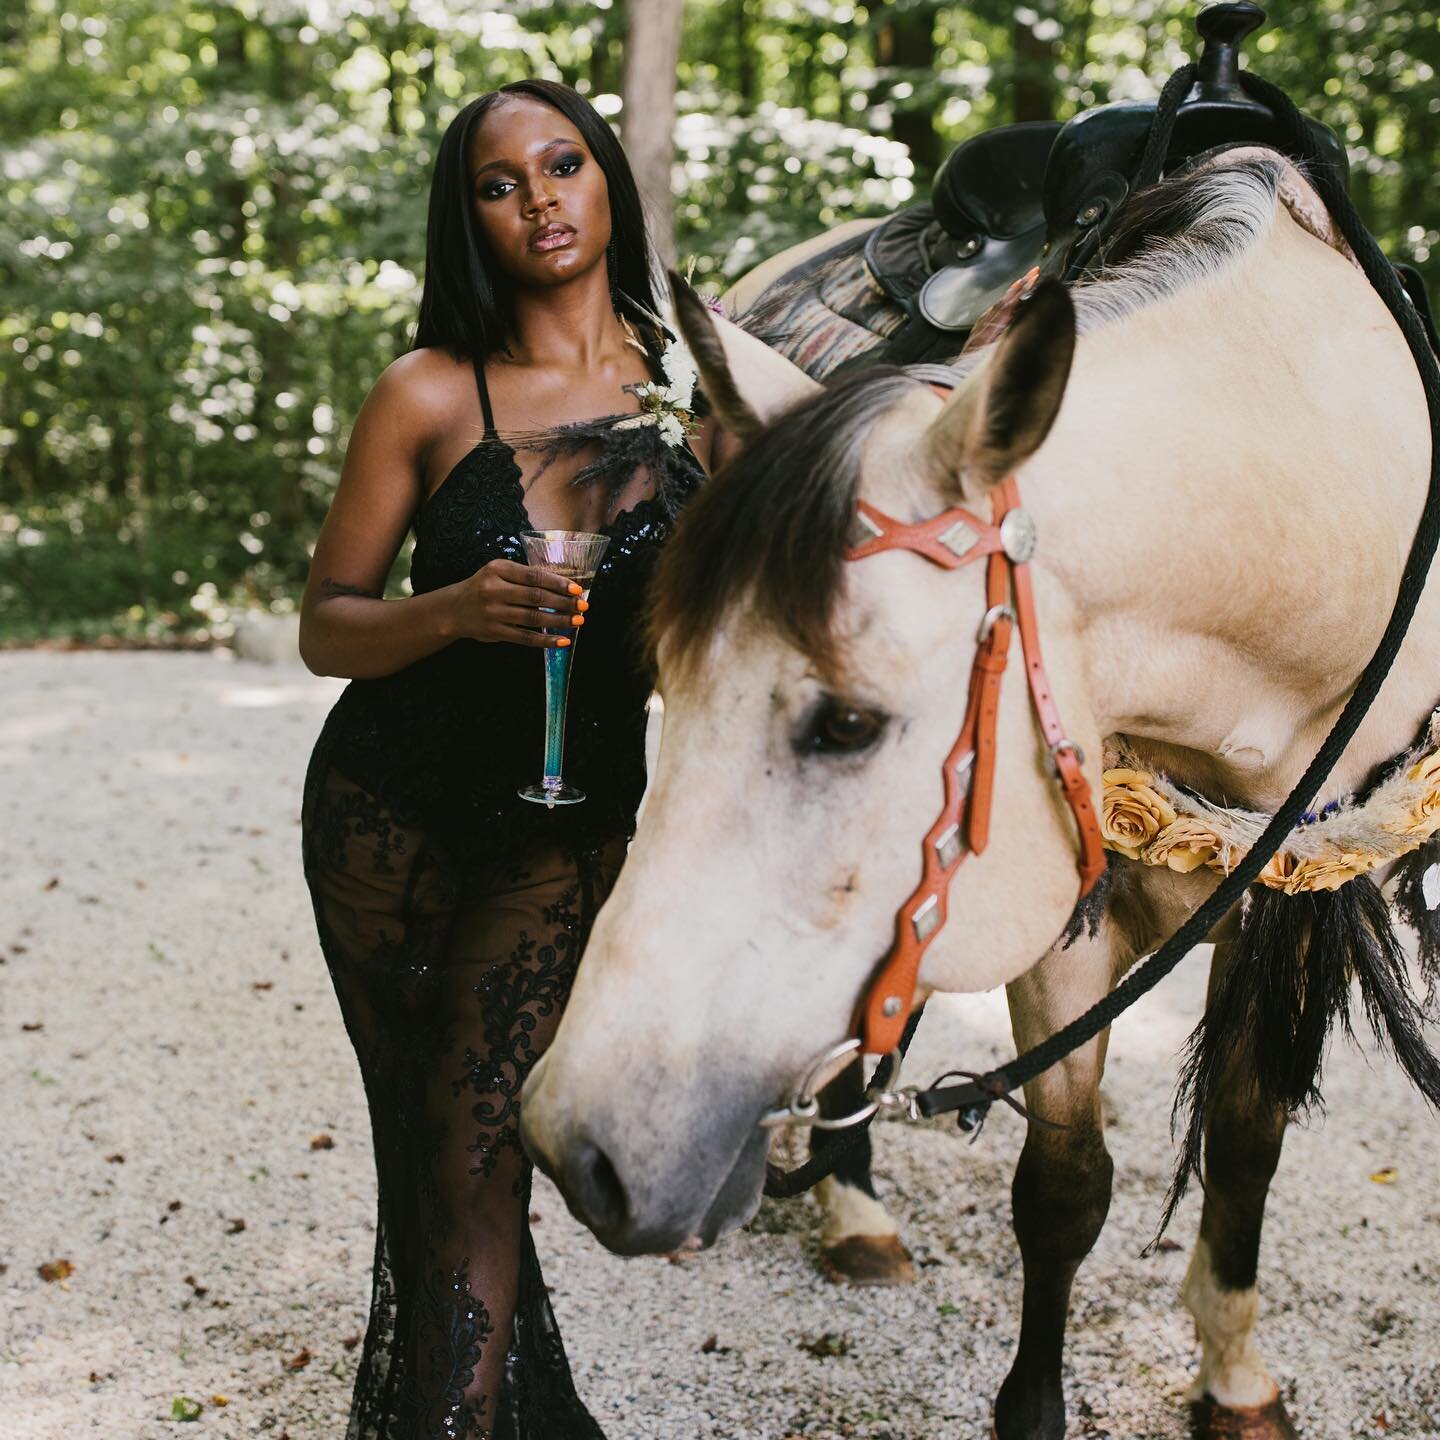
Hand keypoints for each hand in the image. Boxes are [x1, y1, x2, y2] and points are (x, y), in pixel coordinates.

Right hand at [447, 559, 587, 647]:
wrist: (453, 609)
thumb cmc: (484, 587)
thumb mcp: (498, 572)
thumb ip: (523, 576)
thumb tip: (561, 585)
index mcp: (498, 569)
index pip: (534, 576)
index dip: (557, 583)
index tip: (576, 589)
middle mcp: (494, 590)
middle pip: (536, 597)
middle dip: (563, 602)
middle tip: (583, 606)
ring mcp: (494, 612)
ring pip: (533, 618)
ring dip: (559, 620)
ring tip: (577, 621)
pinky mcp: (495, 631)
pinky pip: (525, 637)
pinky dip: (545, 640)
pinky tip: (562, 641)